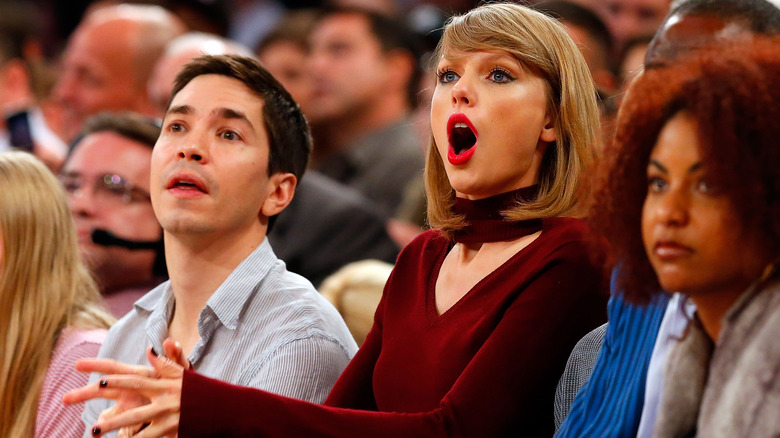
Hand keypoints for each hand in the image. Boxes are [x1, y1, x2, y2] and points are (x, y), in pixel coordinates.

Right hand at [64, 339, 188, 436]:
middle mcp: (129, 392)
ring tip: (93, 432)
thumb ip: (174, 358)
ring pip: (110, 416)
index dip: (96, 365)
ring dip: (102, 423)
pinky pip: (125, 432)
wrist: (188, 404)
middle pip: (102, 392)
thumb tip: (169, 341)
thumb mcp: (180, 371)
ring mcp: (131, 408)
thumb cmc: (182, 385)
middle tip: (65, 398)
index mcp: (138, 377)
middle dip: (83, 394)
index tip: (77, 364)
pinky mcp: (137, 423)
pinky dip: (120, 437)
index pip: (113, 368)